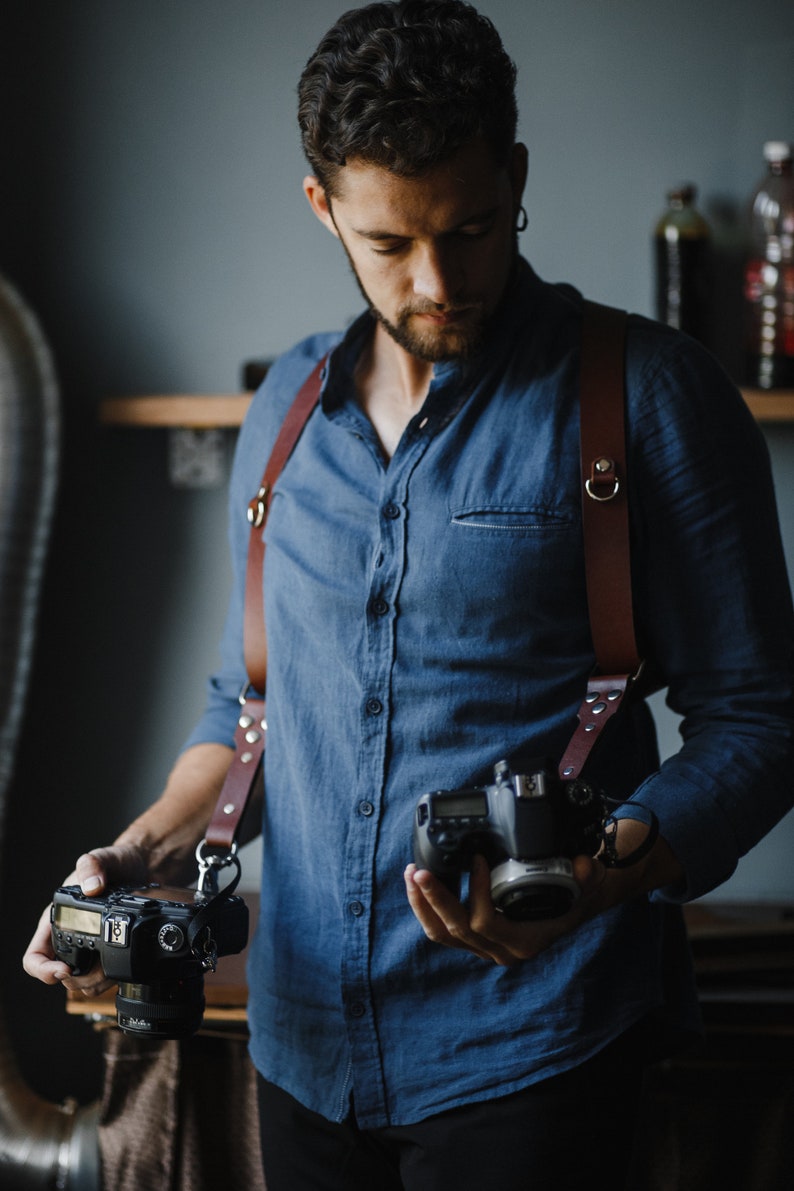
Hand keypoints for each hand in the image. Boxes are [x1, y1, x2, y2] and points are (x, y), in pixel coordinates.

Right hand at [22, 842, 150, 994]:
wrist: (144, 867)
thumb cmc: (117, 862)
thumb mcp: (103, 857)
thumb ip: (93, 865)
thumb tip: (91, 887)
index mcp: (58, 919)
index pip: (35, 957)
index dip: (43, 970)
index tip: (63, 970)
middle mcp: (71, 937)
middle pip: (61, 977)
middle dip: (76, 980)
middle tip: (96, 972)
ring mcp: (91, 948)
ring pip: (83, 983)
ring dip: (96, 982)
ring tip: (111, 969)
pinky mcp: (111, 952)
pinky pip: (106, 977)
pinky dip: (114, 977)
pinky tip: (124, 965)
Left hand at [405, 818, 682, 965]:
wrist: (576, 905)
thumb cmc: (576, 892)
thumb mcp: (587, 883)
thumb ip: (587, 876)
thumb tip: (584, 868)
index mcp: (524, 941)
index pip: (487, 923)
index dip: (476, 892)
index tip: (475, 859)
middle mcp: (501, 950)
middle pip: (456, 931)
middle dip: (436, 899)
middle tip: (421, 870)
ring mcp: (484, 947)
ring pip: (442, 934)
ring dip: (423, 904)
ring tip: (411, 873)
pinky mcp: (474, 939)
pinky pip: (442, 930)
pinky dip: (426, 908)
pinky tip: (418, 883)